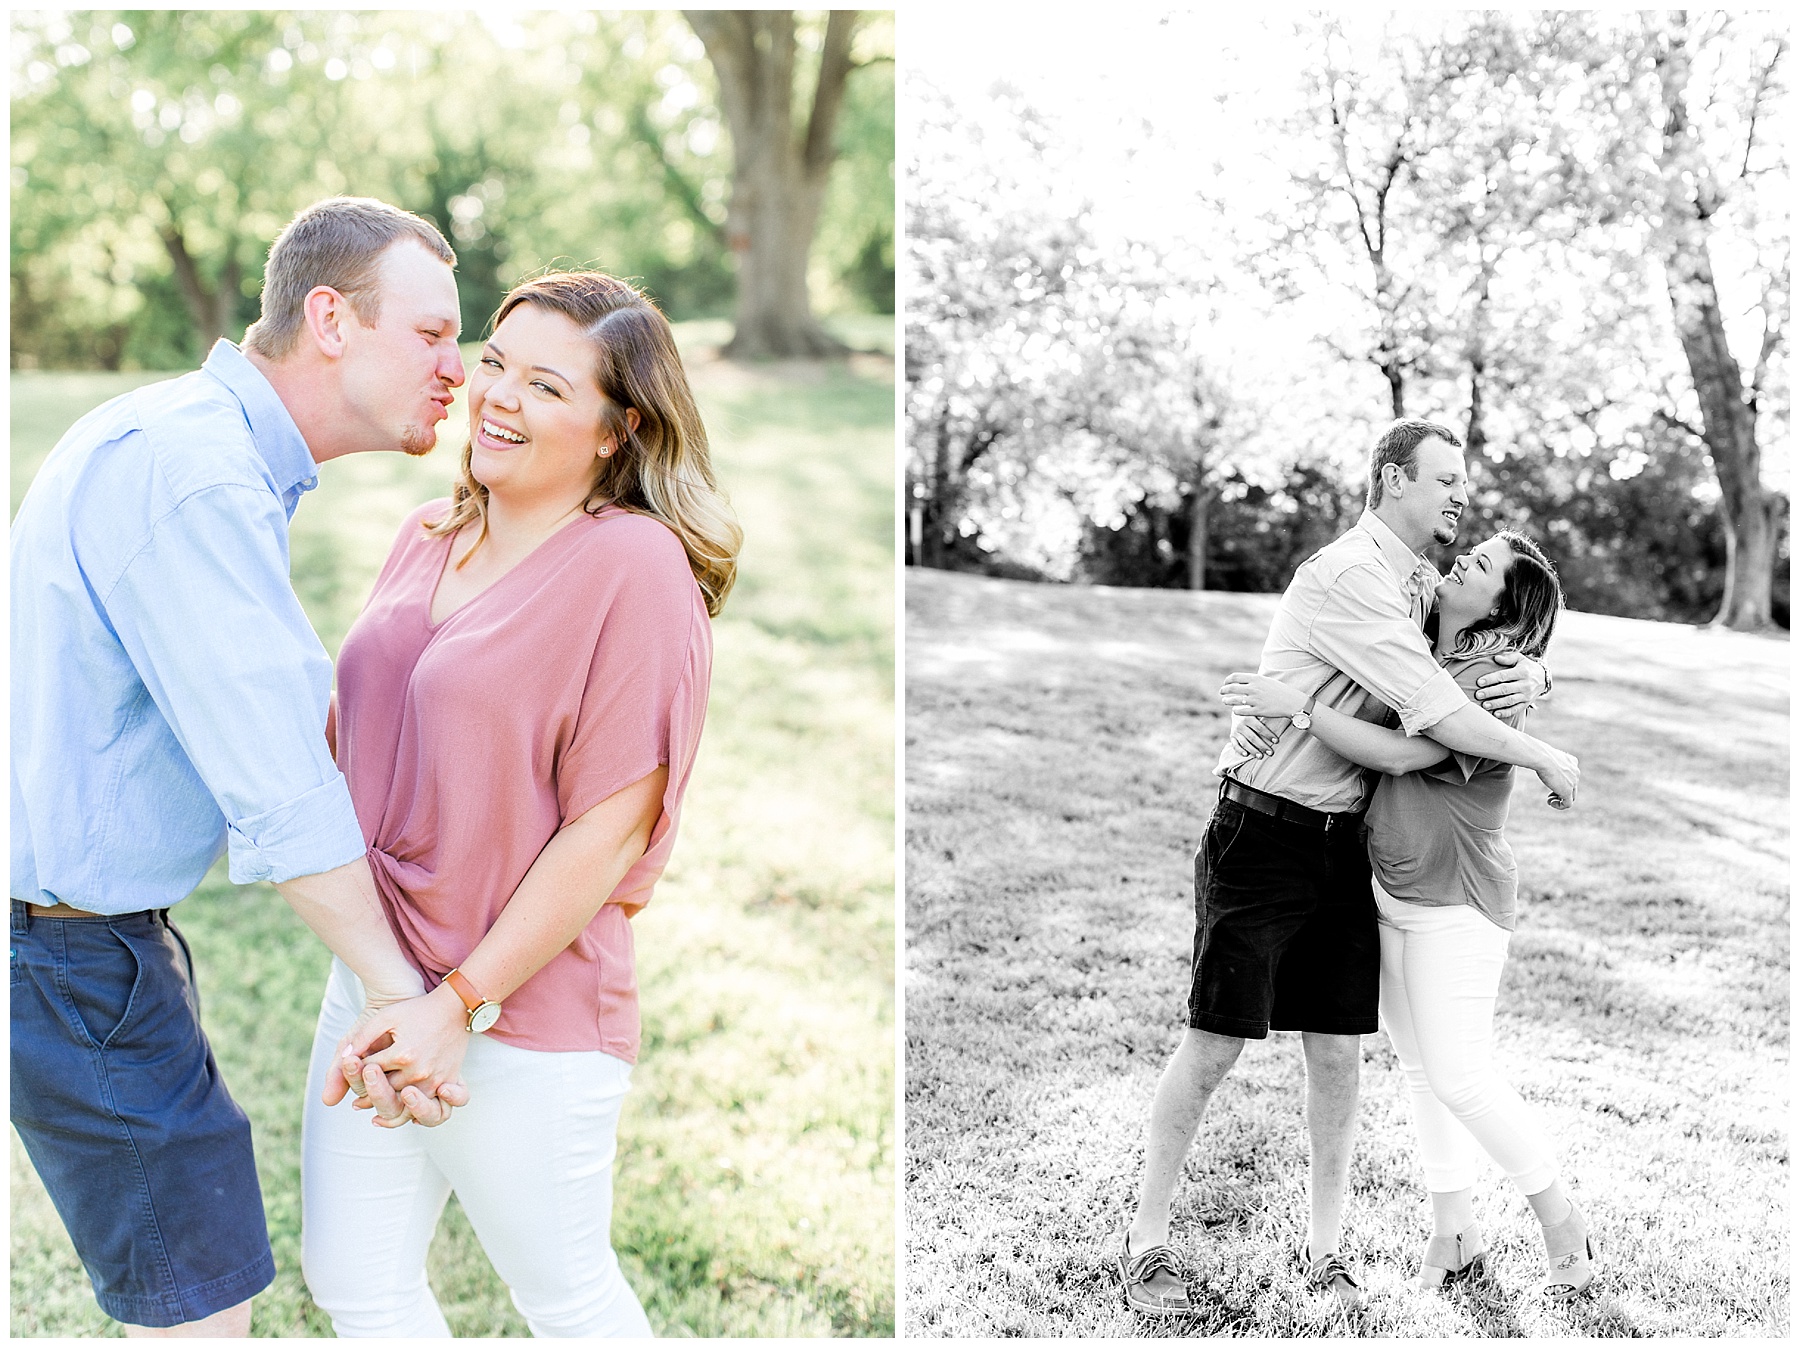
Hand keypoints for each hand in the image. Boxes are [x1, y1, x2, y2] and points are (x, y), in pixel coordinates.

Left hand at [321, 984, 469, 1123]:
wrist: (455, 1007)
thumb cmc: (418, 1010)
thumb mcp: (386, 1016)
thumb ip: (363, 1036)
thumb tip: (346, 1056)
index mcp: (402, 1055)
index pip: (369, 1071)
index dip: (357, 1070)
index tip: (353, 1072)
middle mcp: (418, 1071)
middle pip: (385, 1091)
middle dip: (368, 1093)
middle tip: (356, 1102)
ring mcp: (434, 1079)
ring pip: (404, 1104)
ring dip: (387, 1106)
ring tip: (373, 1112)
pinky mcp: (448, 1081)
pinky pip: (430, 1105)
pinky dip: (414, 1112)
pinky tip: (403, 1112)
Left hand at [1219, 671, 1306, 718]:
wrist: (1292, 702)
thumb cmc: (1279, 691)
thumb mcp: (1266, 681)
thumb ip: (1253, 681)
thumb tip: (1240, 680)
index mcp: (1256, 679)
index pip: (1235, 677)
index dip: (1227, 680)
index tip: (1225, 683)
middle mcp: (1254, 688)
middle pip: (1231, 688)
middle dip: (1224, 690)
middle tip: (1221, 692)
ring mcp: (1255, 700)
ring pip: (1234, 700)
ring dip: (1227, 701)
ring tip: (1225, 701)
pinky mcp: (1258, 711)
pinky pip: (1240, 711)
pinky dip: (1236, 711)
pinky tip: (1235, 710)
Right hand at [1229, 715, 1287, 758]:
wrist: (1237, 711)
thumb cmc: (1253, 712)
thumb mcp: (1258, 711)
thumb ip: (1267, 714)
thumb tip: (1285, 715)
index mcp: (1248, 718)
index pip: (1259, 728)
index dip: (1268, 735)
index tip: (1276, 741)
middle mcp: (1241, 725)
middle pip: (1253, 737)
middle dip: (1262, 746)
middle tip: (1271, 753)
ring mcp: (1235, 731)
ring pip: (1244, 742)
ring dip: (1253, 750)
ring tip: (1260, 756)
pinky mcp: (1231, 736)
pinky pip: (1234, 745)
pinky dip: (1239, 750)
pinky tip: (1246, 754)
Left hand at [1473, 649, 1543, 713]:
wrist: (1543, 678)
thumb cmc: (1526, 667)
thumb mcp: (1520, 658)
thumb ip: (1508, 658)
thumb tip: (1496, 658)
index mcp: (1522, 672)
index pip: (1503, 676)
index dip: (1491, 679)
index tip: (1479, 682)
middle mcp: (1525, 685)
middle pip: (1505, 689)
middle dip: (1490, 692)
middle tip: (1478, 694)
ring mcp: (1526, 695)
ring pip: (1509, 701)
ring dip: (1496, 703)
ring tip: (1484, 705)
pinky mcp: (1527, 703)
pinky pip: (1516, 709)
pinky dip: (1506, 712)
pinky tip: (1495, 714)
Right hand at [1531, 740, 1579, 809]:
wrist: (1542, 758)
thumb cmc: (1539, 754)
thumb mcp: (1544, 755)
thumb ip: (1544, 758)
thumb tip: (1529, 753)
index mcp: (1572, 762)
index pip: (1572, 775)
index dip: (1562, 782)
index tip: (1551, 782)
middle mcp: (1575, 772)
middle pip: (1572, 787)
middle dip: (1560, 791)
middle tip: (1549, 794)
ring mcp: (1573, 782)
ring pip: (1571, 796)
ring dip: (1559, 799)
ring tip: (1549, 800)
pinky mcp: (1567, 791)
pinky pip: (1568, 804)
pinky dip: (1559, 806)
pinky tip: (1550, 803)